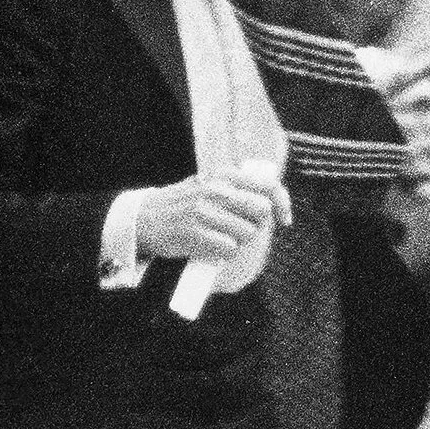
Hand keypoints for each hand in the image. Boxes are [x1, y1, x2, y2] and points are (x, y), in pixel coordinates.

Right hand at [134, 168, 288, 263]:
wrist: (144, 218)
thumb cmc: (183, 204)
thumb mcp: (209, 184)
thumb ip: (237, 189)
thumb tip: (272, 203)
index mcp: (224, 175)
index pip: (268, 186)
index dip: (282, 204)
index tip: (284, 220)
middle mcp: (216, 189)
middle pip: (261, 212)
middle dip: (256, 225)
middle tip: (239, 229)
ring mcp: (205, 211)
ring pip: (247, 233)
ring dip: (238, 241)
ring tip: (219, 237)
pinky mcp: (195, 233)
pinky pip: (229, 249)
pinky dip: (224, 253)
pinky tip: (210, 247)